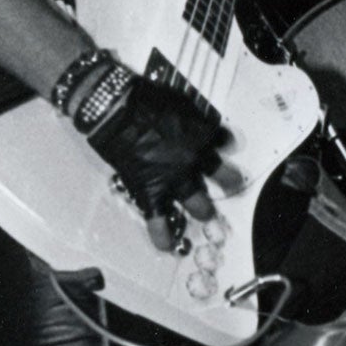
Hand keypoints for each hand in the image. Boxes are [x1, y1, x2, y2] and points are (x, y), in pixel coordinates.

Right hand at [84, 76, 225, 235]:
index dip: (224, 147)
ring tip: (206, 214)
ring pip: (199, 203)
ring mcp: (174, 179)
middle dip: (228, 183)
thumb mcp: (178, 101)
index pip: (225, 142)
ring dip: (204, 210)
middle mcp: (195, 159)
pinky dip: (163, 235)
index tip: (225, 149)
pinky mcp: (151, 191)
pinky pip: (159, 220)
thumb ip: (190, 118)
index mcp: (202, 135)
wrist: (115, 108)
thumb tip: (195, 125)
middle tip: (230, 186)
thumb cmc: (141, 99)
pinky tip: (166, 246)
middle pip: (223, 177)